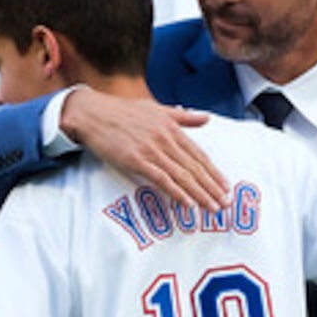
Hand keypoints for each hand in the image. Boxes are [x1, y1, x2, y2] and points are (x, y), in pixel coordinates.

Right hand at [62, 88, 227, 211]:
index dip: (214, 172)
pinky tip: (187, 204)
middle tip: (225, 204)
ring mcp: (151, 149)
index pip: (198, 155)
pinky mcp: (135, 159)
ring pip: (182, 175)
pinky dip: (176, 192)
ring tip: (212, 208)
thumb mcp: (156, 108)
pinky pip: (161, 179)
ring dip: (199, 194)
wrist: (92, 113)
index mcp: (172, 127)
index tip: (225, 186)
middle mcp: (165, 139)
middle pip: (194, 168)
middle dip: (212, 188)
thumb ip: (182, 116)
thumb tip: (206, 118)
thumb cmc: (121, 111)